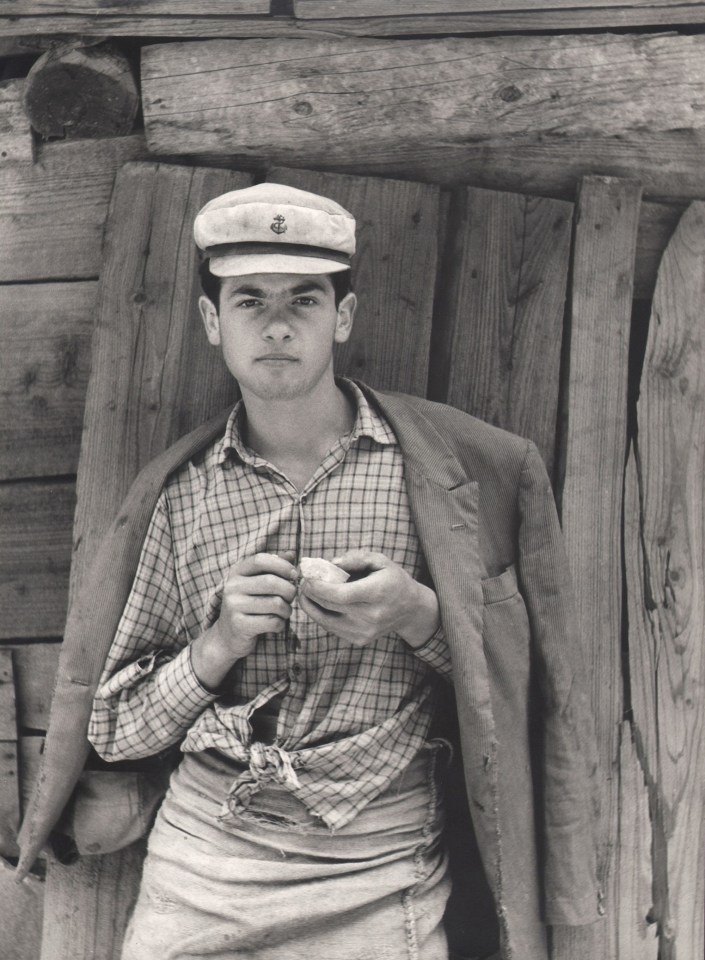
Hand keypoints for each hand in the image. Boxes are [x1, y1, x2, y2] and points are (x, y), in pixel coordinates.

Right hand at [192, 552, 296, 689]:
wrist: (228, 635)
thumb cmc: (250, 604)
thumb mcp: (257, 582)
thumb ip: (274, 567)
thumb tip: (291, 554)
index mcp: (237, 572)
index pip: (260, 560)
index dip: (281, 565)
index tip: (294, 574)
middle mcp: (232, 587)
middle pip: (271, 582)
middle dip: (289, 590)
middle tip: (291, 598)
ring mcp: (233, 606)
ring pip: (275, 603)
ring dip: (287, 610)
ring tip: (284, 612)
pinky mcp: (239, 625)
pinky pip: (272, 622)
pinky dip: (281, 624)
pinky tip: (276, 625)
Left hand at [298, 549, 439, 648]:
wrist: (410, 609)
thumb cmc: (393, 580)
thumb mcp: (379, 561)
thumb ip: (355, 558)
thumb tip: (329, 563)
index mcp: (377, 593)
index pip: (340, 594)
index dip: (318, 587)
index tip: (307, 577)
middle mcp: (371, 616)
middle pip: (329, 606)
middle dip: (310, 593)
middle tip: (303, 581)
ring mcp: (364, 632)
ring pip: (325, 621)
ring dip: (310, 606)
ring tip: (307, 592)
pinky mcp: (359, 640)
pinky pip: (331, 628)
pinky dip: (321, 615)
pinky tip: (320, 603)